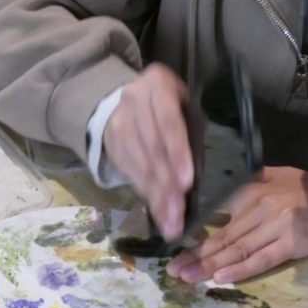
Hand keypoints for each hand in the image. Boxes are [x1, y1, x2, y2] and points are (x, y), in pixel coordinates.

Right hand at [103, 63, 193, 240]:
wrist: (133, 96)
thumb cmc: (173, 106)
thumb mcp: (187, 107)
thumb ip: (192, 132)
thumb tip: (197, 179)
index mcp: (158, 85)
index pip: (168, 122)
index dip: (177, 153)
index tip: (186, 183)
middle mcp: (133, 101)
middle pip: (152, 148)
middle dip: (166, 184)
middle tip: (179, 214)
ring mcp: (118, 122)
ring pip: (138, 163)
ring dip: (155, 196)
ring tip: (171, 222)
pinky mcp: (111, 142)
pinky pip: (128, 172)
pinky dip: (145, 194)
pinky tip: (157, 213)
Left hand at [166, 167, 307, 283]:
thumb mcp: (277, 176)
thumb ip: (249, 183)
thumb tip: (220, 194)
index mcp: (251, 191)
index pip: (216, 216)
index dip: (195, 235)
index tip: (174, 247)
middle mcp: (259, 208)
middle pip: (222, 236)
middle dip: (195, 255)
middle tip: (173, 270)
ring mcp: (276, 226)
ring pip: (237, 249)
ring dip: (210, 265)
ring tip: (188, 277)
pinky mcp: (294, 243)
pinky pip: (263, 259)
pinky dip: (241, 269)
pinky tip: (221, 278)